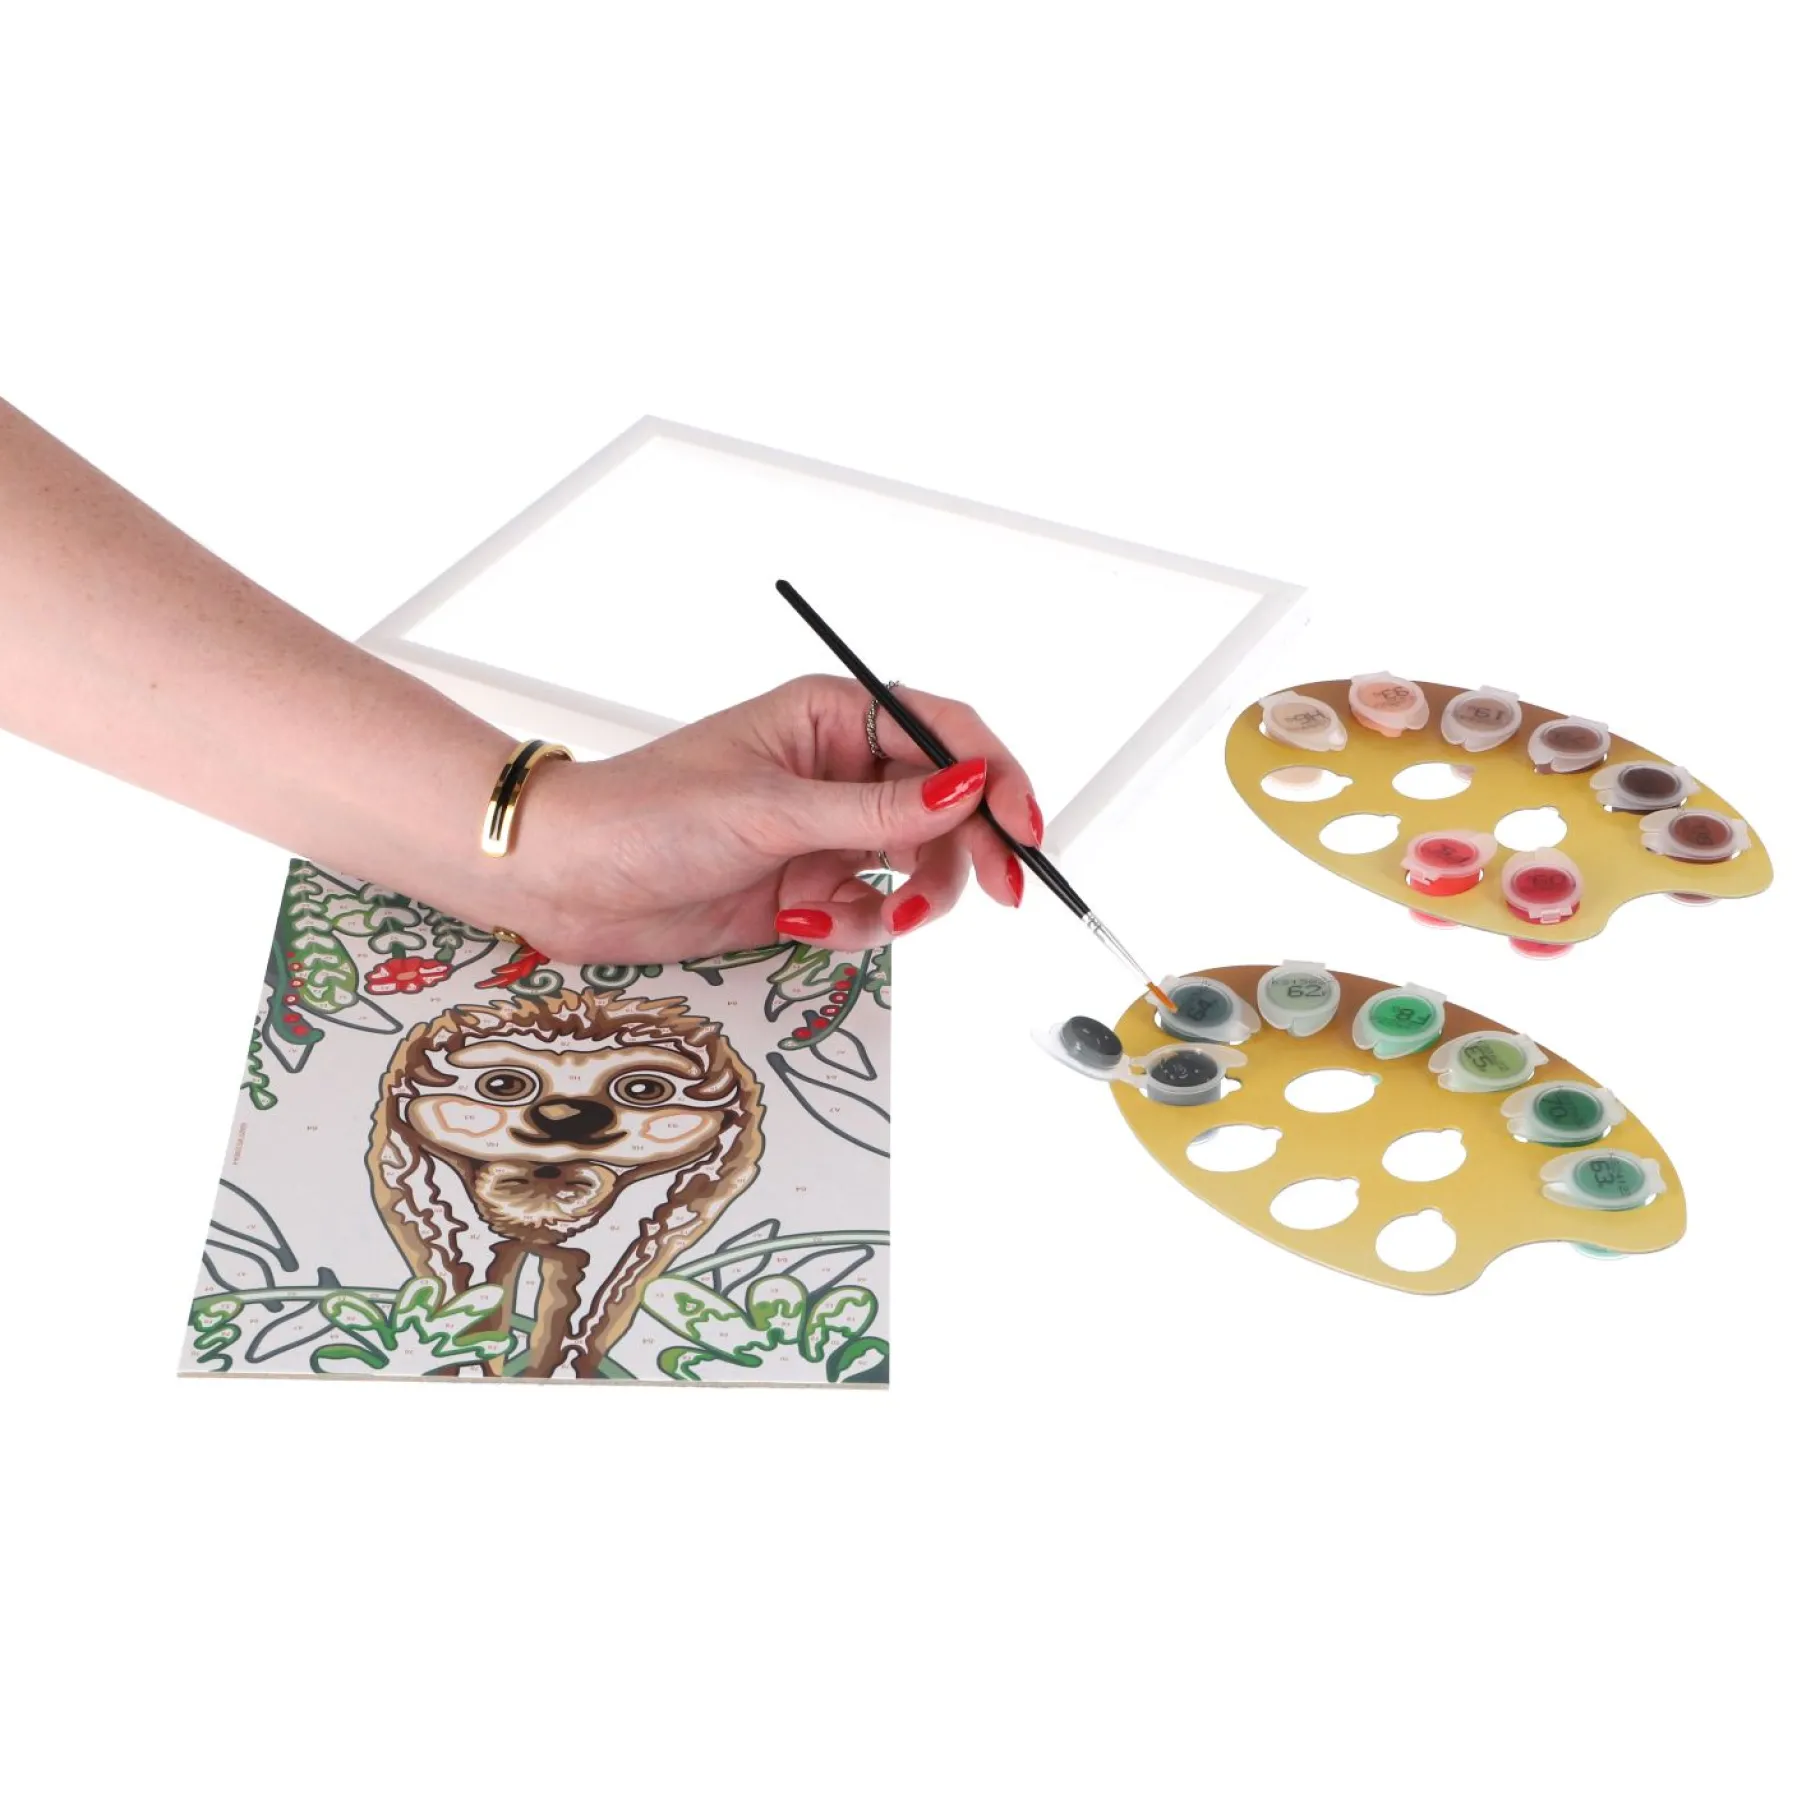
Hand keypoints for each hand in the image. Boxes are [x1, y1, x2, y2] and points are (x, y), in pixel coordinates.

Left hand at [500, 675, 1042, 961]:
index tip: (1025, 828)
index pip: (946, 735)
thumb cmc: (646, 814)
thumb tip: (970, 787)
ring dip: (905, 902)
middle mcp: (839, 769)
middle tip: (1000, 894)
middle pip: (948, 807)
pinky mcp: (810, 885)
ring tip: (858, 919)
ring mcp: (826, 831)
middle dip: (970, 852)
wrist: (569, 880)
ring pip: (918, 866)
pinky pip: (872, 910)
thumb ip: (878, 809)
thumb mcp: (772, 810)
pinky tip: (799, 923)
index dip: (997, 778)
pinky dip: (852, 928)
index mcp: (832, 717)